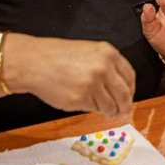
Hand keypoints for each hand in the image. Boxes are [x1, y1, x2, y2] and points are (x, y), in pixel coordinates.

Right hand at [18, 38, 134, 115]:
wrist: (34, 62)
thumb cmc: (58, 57)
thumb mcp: (89, 52)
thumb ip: (107, 67)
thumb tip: (122, 89)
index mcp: (108, 54)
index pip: (130, 77)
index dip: (130, 90)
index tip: (128, 97)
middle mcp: (104, 68)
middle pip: (124, 94)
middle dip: (124, 106)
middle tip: (121, 112)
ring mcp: (93, 84)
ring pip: (110, 106)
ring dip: (107, 110)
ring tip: (99, 107)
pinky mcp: (81, 99)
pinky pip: (94, 110)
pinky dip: (91, 109)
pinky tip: (81, 101)